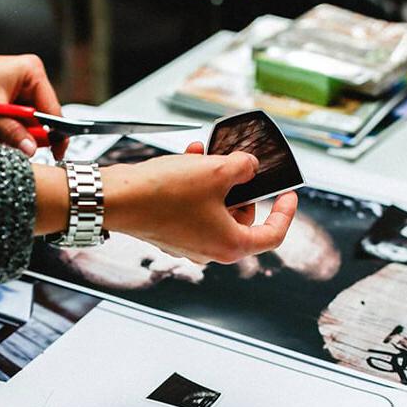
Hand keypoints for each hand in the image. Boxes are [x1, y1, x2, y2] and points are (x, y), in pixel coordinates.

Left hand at [0, 50, 64, 157]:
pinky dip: (0, 131)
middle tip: (5, 139)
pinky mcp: (9, 102)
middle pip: (39, 120)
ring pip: (24, 126)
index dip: (56, 133)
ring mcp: (19, 92)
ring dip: (7, 134)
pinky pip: (13, 125)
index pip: (53, 109)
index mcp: (32, 74)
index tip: (57, 153)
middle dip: (22, 134)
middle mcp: (29, 82)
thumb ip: (12, 131)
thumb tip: (31, 148)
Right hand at [103, 142, 297, 263]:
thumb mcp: (216, 171)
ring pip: (216, 209)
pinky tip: (189, 160)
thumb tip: (249, 167)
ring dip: (215, 180)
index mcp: (230, 245)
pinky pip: (194, 208)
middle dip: (241, 188)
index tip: (288, 195)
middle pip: (242, 219)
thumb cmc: (163, 194)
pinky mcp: (171, 232)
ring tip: (206, 155)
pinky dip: (196, 186)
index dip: (285, 213)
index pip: (273, 235)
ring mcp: (189, 243)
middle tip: (238, 166)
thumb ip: (243, 167)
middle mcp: (210, 250)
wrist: (117, 198)